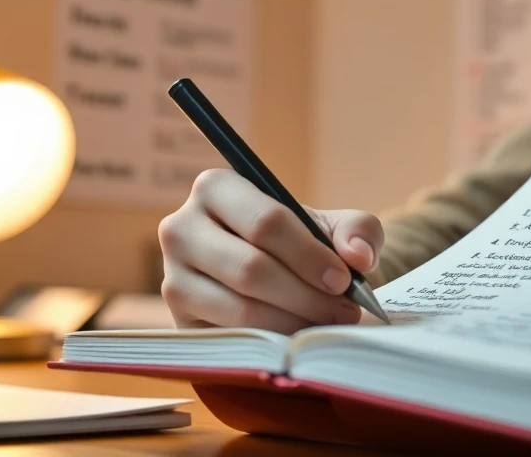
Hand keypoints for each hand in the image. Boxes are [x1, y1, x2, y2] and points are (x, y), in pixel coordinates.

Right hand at [158, 168, 383, 332]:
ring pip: (240, 309)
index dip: (309, 255)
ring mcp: (172, 277)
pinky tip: (297, 337)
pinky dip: (271, 342)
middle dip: (306, 295)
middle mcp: (181, 228)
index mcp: (216, 188)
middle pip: (251, 269)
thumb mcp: (334, 226)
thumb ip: (358, 230)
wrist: (276, 273)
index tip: (342, 279)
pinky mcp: (178, 321)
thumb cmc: (301, 243)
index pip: (265, 223)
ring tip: (327, 323)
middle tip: (344, 310)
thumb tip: (358, 257)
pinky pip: (229, 339)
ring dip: (293, 322)